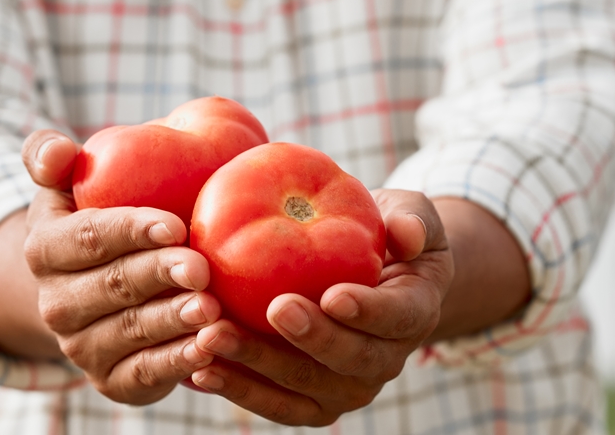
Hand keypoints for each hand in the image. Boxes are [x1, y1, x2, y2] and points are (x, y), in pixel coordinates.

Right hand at [19, 130, 222, 404]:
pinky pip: (144, 373)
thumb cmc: (95, 220)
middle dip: (157, 275)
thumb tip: (59, 151)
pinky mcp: (111, 380)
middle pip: (111, 286)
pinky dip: (176, 362)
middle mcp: (55, 303)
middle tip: (201, 267)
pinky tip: (208, 347)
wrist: (93, 290)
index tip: (175, 225)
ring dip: (171, 321)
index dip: (130, 231)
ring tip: (210, 308)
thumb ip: (51, 157)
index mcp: (43, 248)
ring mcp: (80, 346)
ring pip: (130, 331)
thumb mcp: (66, 185)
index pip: (87, 237)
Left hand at [189, 188, 452, 425]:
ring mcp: (348, 387)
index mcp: (414, 313)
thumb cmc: (384, 231)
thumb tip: (407, 234)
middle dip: (310, 340)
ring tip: (214, 336)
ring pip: (306, 388)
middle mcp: (385, 360)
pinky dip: (238, 388)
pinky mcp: (310, 399)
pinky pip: (275, 403)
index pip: (397, 317)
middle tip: (273, 308)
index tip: (333, 295)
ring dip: (258, 366)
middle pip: (351, 361)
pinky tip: (199, 367)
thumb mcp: (407, 212)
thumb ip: (410, 218)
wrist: (365, 272)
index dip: (369, 311)